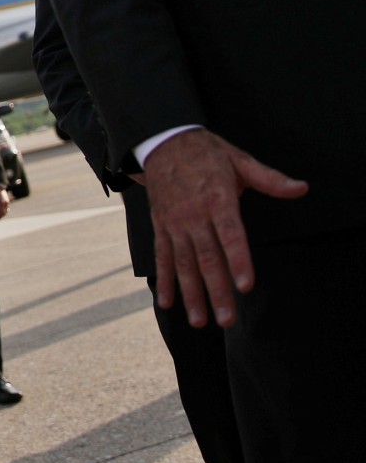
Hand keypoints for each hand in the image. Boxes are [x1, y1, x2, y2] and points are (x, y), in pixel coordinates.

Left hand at [0, 184, 10, 219]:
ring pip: (6, 210)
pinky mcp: (7, 201)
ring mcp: (7, 202)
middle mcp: (5, 203)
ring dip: (2, 213)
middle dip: (0, 216)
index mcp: (1, 203)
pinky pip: (6, 207)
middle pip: (4, 212)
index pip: (1, 213)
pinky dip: (3, 210)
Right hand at [144, 128, 307, 327]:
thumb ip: (270, 179)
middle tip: (227, 320)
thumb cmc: (206, 153)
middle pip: (206, 258)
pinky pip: (163, 256)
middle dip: (217, 290)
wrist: (163, 142)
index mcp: (217, 199)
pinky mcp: (161, 227)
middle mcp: (193, 215)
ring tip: (200, 321)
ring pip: (184, 264)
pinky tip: (168, 302)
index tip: (246, 285)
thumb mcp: (240, 160)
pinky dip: (164, 280)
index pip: (230, 235)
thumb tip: (301, 188)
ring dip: (191, 294)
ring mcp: (175, 224)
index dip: (238, 260)